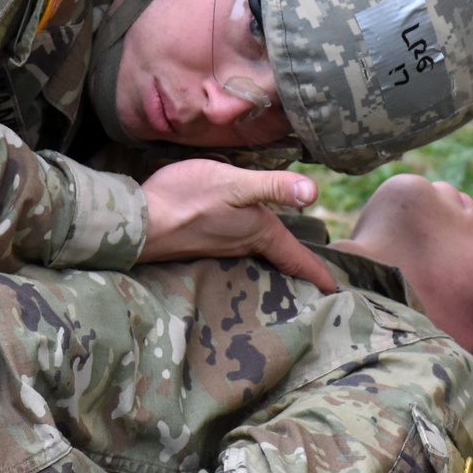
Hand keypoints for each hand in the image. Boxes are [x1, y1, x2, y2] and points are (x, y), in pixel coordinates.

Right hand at [137, 159, 335, 292]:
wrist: (137, 223)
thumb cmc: (187, 199)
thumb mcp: (234, 185)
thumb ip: (273, 187)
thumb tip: (315, 193)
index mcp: (258, 232)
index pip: (295, 257)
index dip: (317, 271)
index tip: (335, 288)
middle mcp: (241, 244)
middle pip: (277, 260)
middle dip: (297, 267)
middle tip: (315, 277)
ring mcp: (218, 247)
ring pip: (255, 256)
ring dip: (272, 260)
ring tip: (284, 262)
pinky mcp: (198, 243)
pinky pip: (233, 250)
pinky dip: (246, 250)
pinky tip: (239, 243)